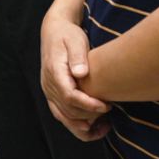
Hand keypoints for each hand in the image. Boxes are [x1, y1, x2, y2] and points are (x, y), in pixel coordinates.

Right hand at [40, 12, 111, 140]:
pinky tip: (92, 126)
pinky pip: (61, 115)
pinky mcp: (52, 94)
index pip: (69, 95)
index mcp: (54, 71)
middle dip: (89, 115)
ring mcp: (49, 91)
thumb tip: (81, 73)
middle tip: (110, 111)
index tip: (105, 106)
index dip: (88, 104)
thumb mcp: (75, 40)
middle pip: (67, 110)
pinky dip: (75, 124)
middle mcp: (48, 84)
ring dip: (82, 125)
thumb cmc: (68, 35)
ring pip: (63, 117)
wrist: (54, 32)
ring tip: (103, 126)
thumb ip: (78, 56)